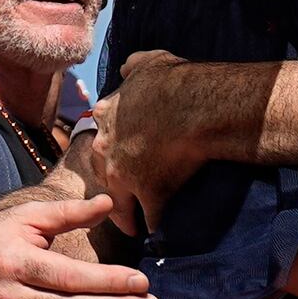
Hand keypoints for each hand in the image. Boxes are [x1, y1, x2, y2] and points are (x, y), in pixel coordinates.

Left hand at [85, 49, 256, 217]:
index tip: (120, 162)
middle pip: (103, 175)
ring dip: (126, 216)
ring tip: (132, 228)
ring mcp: (125, 174)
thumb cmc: (174, 81)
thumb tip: (127, 68)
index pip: (101, 142)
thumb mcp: (146, 63)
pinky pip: (149, 218)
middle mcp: (108, 148)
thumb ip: (132, 68)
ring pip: (119, 203)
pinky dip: (155, 227)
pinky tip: (159, 236)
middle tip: (120, 201)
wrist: (196, 104)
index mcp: (105, 117)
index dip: (112, 154)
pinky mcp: (149, 193)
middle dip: (112, 188)